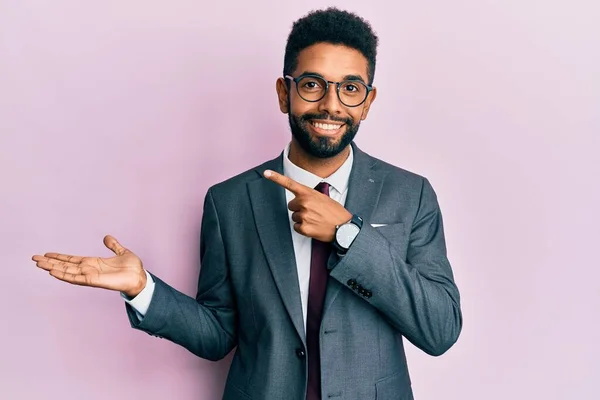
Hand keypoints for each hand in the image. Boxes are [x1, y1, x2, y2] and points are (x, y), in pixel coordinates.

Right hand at [32, 235, 146, 297]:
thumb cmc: (132, 268)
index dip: (59, 257)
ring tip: (39, 264)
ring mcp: (89, 275)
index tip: (46, 254)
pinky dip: (64, 275)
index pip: (72, 260)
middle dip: (50, 262)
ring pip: (66, 271)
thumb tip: (107, 237)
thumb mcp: (122, 252)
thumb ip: (113, 245)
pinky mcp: (93, 280)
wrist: (140, 277)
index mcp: (93, 263)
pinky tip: (52, 272)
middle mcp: (89, 269)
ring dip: (52, 268)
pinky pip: (75, 278)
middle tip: (34, 258)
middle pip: (65, 266)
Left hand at [263, 169, 351, 241]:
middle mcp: (304, 203)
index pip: (290, 183)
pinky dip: (304, 229)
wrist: (344, 228)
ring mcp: (303, 215)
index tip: (266, 173)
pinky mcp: (304, 228)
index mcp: (308, 193)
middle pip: (291, 206)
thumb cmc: (335, 212)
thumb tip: (300, 201)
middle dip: (299, 209)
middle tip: (313, 212)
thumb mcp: (323, 198)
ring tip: (316, 220)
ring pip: (294, 217)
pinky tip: (314, 227)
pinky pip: (297, 227)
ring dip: (303, 219)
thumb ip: (309, 196)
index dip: (276, 178)